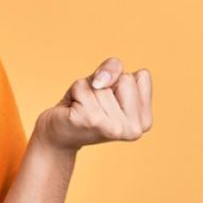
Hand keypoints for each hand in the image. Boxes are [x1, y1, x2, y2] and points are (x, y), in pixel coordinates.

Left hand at [34, 57, 152, 151]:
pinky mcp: (91, 120)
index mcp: (145, 121)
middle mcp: (133, 128)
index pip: (142, 76)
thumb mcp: (106, 82)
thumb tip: (100, 82)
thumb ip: (113, 69)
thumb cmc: (85, 106)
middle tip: (95, 106)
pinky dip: (75, 91)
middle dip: (106, 85)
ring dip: (88, 90)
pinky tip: (74, 110)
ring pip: (103, 82)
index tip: (110, 101)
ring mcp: (113, 126)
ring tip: (84, 109)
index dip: (122, 82)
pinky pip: (83, 86)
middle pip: (126, 78)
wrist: (58, 134)